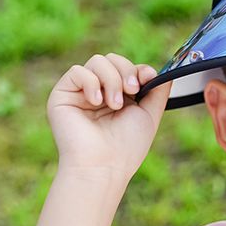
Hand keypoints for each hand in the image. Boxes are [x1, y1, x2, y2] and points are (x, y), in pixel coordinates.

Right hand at [46, 53, 172, 181]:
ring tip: (114, 104)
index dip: (137, 69)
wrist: (104, 165)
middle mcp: (98, 92)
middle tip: (132, 91)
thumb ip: (157, 91)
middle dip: (126, 71)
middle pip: (112, 59)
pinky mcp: (62, 96)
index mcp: (117, 96)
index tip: (148, 77)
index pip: (126, 68)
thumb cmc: (126, 147)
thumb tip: (163, 71)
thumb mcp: (149, 115)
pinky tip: (97, 101)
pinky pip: (77, 71)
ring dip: (112, 79)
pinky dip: (91, 82)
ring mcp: (80, 93)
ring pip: (97, 61)